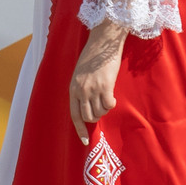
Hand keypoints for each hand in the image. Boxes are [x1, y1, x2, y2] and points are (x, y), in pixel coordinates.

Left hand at [70, 21, 125, 142]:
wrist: (102, 43)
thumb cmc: (92, 57)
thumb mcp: (80, 75)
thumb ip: (81, 89)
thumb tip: (87, 104)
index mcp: (73, 89)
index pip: (74, 115)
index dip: (80, 130)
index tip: (85, 141)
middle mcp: (81, 91)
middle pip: (88, 116)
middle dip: (96, 116)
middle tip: (101, 107)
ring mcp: (93, 89)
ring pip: (99, 111)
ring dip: (104, 110)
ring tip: (106, 99)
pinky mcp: (106, 86)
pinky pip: (109, 104)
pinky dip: (112, 104)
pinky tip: (112, 97)